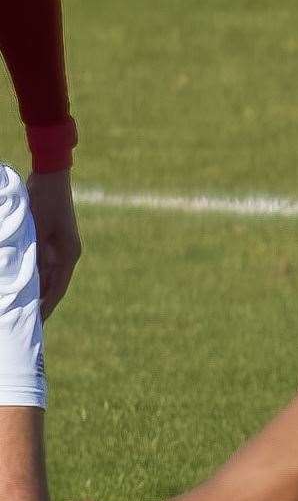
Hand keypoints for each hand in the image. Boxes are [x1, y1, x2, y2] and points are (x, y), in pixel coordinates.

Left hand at [26, 169, 81, 318]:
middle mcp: (67, 255)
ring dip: (39, 292)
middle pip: (54, 286)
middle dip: (42, 304)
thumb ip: (34, 256)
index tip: (37, 323)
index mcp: (68, 255)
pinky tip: (26, 286)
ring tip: (27, 308)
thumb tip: (30, 283)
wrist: (50, 177)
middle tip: (31, 322)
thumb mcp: (35, 230)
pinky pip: (44, 266)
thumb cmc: (43, 202)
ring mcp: (60, 248)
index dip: (46, 307)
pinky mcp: (52, 241)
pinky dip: (36, 278)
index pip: (57, 289)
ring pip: (48, 277)